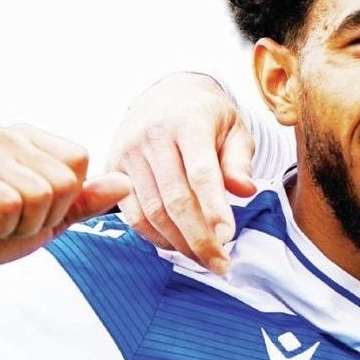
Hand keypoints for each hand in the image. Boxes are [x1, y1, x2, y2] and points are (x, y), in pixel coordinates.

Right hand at [0, 126, 129, 299]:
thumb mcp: (49, 219)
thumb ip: (85, 201)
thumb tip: (125, 182)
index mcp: (28, 138)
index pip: (81, 162)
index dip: (65, 199)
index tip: (30, 208)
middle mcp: (6, 135)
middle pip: (66, 180)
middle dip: (45, 215)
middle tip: (9, 219)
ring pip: (42, 195)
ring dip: (22, 225)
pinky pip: (13, 206)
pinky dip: (2, 229)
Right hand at [106, 72, 255, 273]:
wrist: (165, 95)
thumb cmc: (207, 117)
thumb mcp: (234, 129)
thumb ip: (240, 161)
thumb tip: (246, 190)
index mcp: (187, 122)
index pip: (201, 173)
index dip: (214, 209)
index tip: (229, 238)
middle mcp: (152, 137)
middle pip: (175, 200)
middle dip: (199, 239)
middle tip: (221, 264)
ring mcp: (128, 153)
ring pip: (152, 211)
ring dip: (179, 243)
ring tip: (203, 259)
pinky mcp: (112, 169)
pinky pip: (132, 213)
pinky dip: (155, 236)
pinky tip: (177, 245)